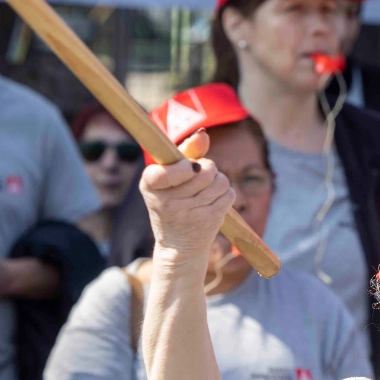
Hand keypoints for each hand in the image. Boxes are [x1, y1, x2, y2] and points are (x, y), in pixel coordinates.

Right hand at [140, 130, 235, 258]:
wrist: (178, 245)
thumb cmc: (172, 202)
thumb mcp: (169, 177)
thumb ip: (185, 152)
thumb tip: (203, 134)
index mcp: (150, 185)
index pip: (170, 170)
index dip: (186, 166)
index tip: (190, 168)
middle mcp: (167, 201)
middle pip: (205, 169)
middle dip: (208, 169)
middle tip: (198, 178)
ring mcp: (190, 213)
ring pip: (220, 180)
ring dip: (218, 181)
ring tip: (206, 190)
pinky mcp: (209, 220)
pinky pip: (229, 194)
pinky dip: (225, 194)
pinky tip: (213, 202)